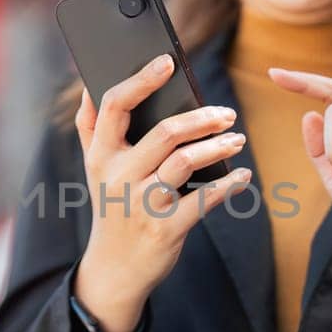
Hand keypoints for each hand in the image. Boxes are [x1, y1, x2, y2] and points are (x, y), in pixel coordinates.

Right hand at [73, 54, 252, 331]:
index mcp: (101, 155)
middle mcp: (119, 176)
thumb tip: (89, 83)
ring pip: (185, 163)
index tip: (167, 62)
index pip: (115, 105)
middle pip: (164, 133)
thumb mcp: (94, 169)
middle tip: (226, 113)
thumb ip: (90, 126)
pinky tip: (242, 174)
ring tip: (237, 139)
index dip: (142, 80)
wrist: (113, 269)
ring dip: (218, 147)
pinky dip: (228, 185)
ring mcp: (142, 204)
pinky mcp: (166, 229)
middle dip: (201, 118)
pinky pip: (204, 200)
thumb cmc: (110, 207)